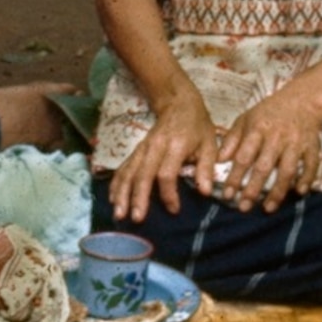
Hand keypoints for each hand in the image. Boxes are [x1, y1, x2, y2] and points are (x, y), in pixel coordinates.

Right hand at [109, 88, 216, 223]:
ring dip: (122, 194)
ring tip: (119, 214)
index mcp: (174, 145)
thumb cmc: (196, 126)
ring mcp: (142, 149)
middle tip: (136, 218)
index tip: (174, 209)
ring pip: (128, 172)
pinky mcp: (136, 151)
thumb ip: (206, 168)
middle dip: (137, 197)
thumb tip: (205, 192)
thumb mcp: (209, 143)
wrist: (178, 102)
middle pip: (142, 174)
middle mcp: (154, 147)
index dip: (168, 193)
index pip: (166, 173)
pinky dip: (116, 184)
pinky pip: (123, 168)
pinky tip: (112, 200)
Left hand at [211, 85, 321, 214]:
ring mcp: (295, 142)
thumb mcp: (246, 119)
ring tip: (267, 208)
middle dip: (253, 189)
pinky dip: (306, 179)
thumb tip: (219, 161)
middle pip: (263, 167)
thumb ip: (232, 139)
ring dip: (278, 192)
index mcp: (258, 129)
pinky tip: (299, 192)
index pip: (243, 157)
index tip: (227, 195)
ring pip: (287, 171)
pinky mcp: (312, 146)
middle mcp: (277, 137)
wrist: (303, 99)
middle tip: (244, 207)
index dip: (235, 177)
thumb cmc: (269, 112)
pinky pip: (310, 165)